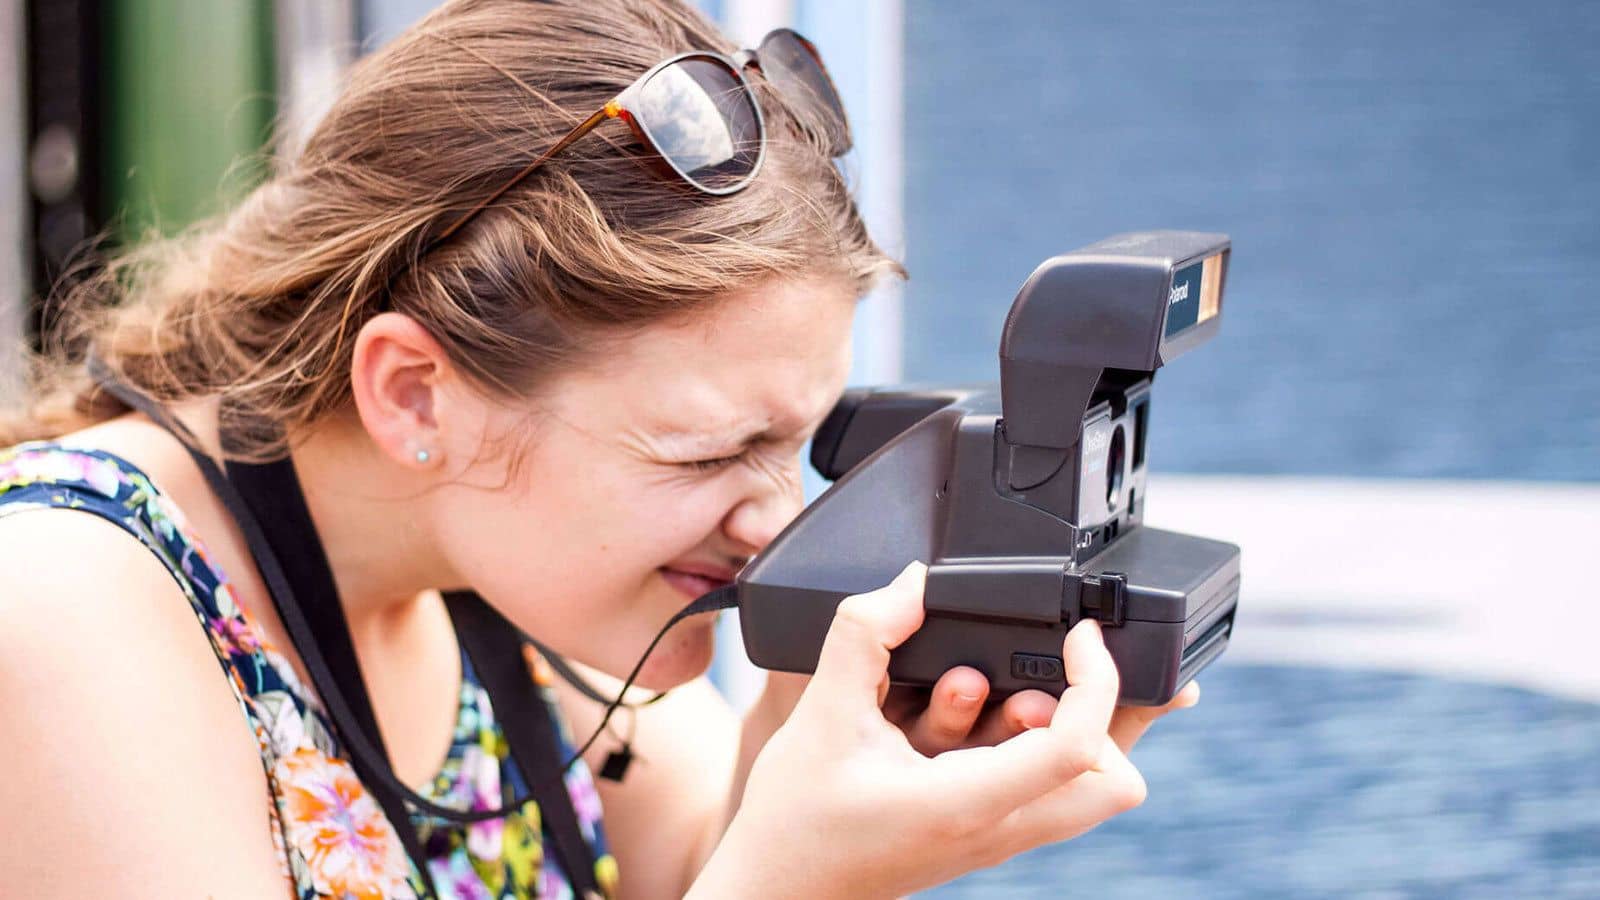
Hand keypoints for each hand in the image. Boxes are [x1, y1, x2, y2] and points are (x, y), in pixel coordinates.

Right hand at [690, 562, 1196, 899]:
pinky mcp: (987, 836)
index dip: (1097, 680)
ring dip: (1078, 730)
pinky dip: (1046, 747)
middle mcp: (998, 829)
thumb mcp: (821, 713)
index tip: (1079, 634)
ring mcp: (998, 839)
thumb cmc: (796, 821)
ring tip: (1020, 687)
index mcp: (966, 803)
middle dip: (1116, 715)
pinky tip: (997, 711)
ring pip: (1092, 792)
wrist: (777, 890)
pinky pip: (1052, 793)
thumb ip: (864, 636)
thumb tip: (914, 583)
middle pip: (1117, 782)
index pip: (1077, 747)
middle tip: (1073, 666)